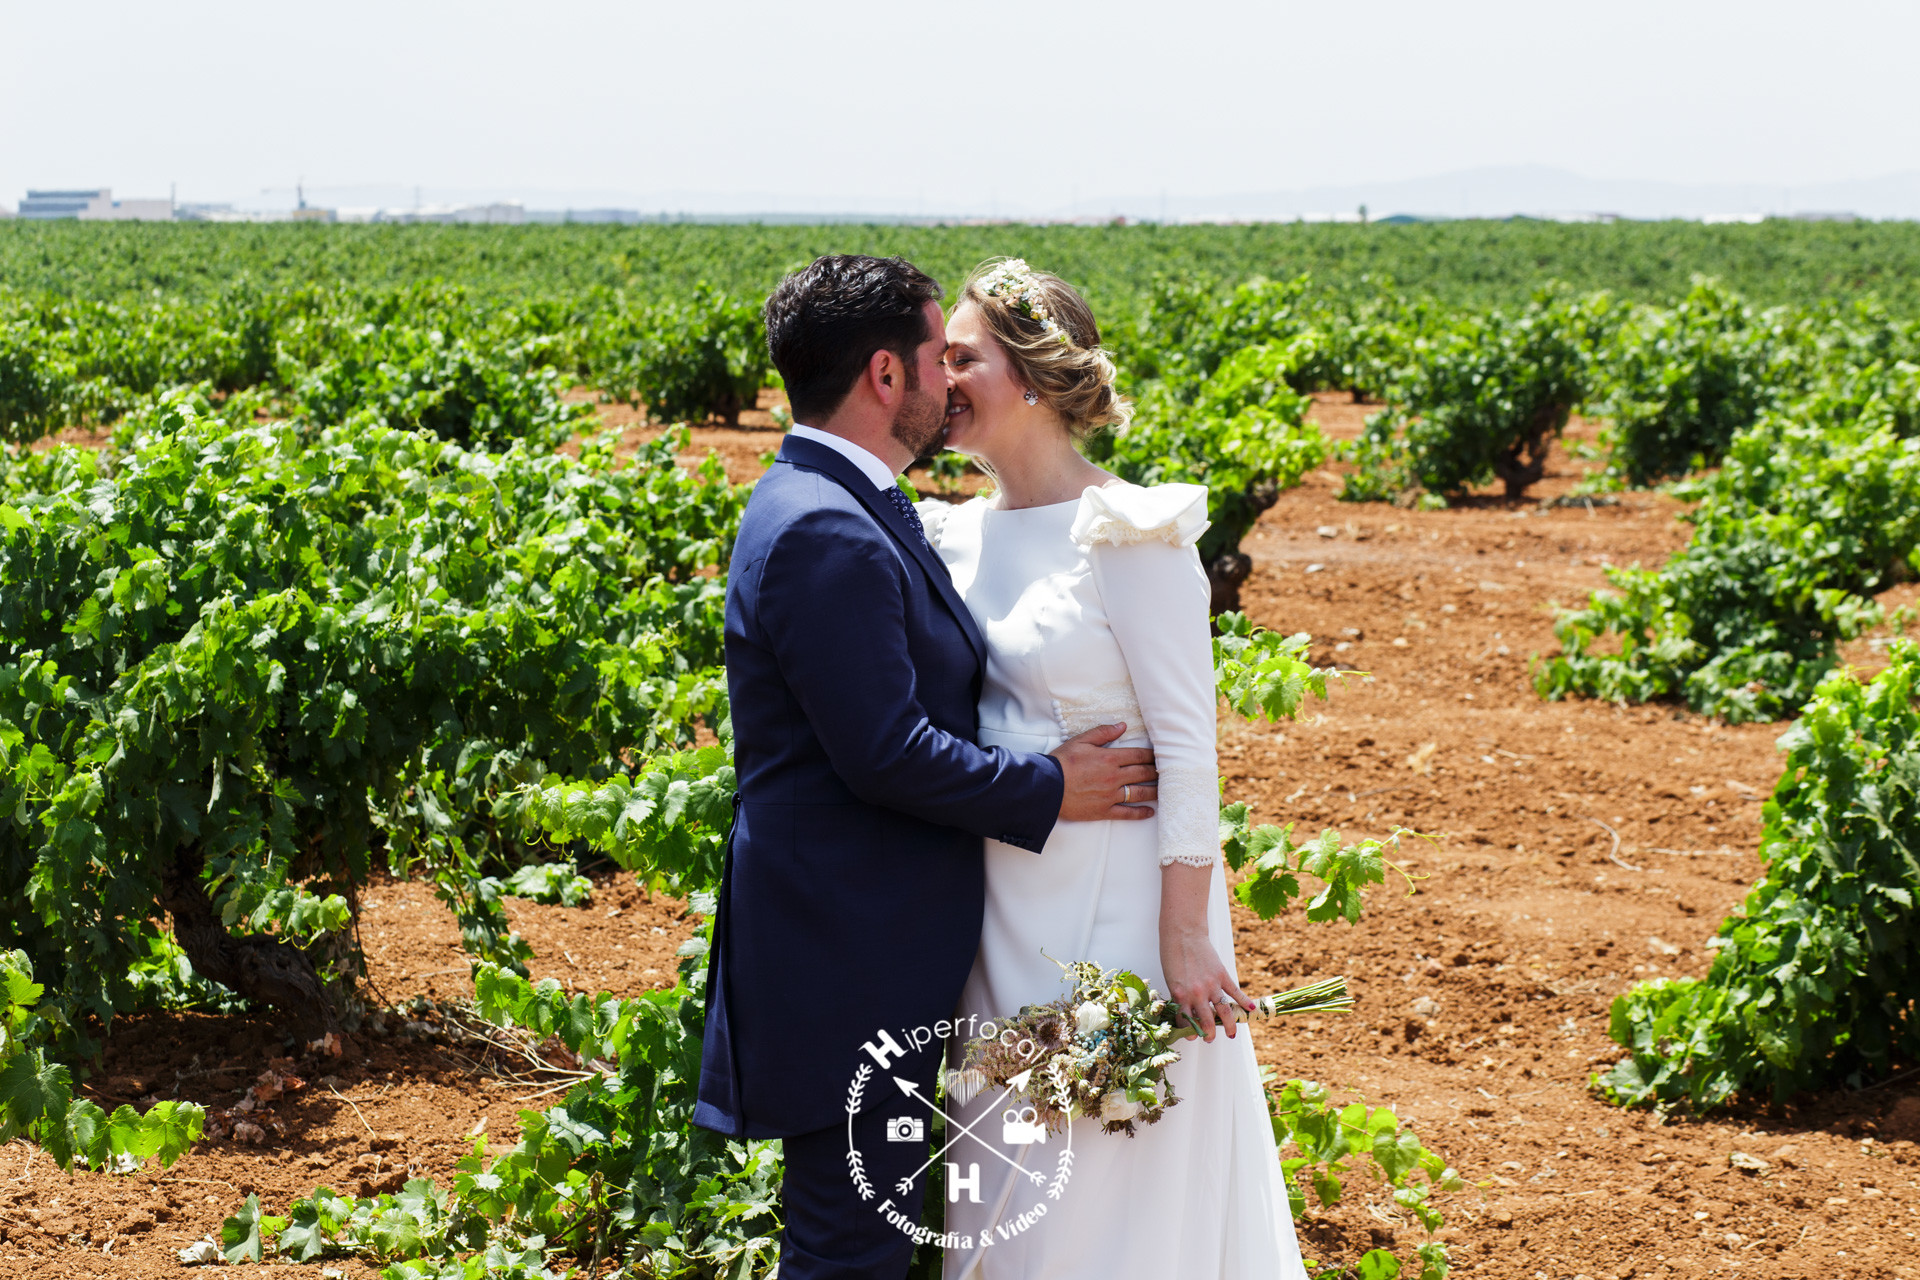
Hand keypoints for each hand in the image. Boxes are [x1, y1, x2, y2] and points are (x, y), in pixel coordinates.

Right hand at [1049, 722, 1156, 822]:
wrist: (1046, 787)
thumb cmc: (1061, 762)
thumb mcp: (1080, 741)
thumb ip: (1103, 732)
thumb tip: (1122, 726)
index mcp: (1109, 758)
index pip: (1139, 755)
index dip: (1152, 755)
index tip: (1160, 755)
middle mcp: (1114, 777)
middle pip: (1143, 773)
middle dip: (1156, 771)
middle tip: (1167, 771)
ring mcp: (1110, 796)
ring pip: (1140, 793)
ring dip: (1154, 791)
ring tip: (1164, 790)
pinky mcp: (1104, 811)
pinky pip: (1127, 813)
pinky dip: (1140, 813)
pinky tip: (1150, 811)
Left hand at [1161, 927, 1252, 1042]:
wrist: (1183, 933)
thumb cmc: (1172, 955)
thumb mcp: (1171, 980)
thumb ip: (1180, 996)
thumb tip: (1187, 1013)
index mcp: (1180, 995)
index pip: (1186, 1022)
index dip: (1190, 1032)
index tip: (1192, 1036)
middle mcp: (1196, 993)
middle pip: (1207, 1022)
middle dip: (1209, 1034)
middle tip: (1210, 1039)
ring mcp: (1211, 985)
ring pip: (1224, 1012)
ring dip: (1228, 1026)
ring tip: (1231, 1034)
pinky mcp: (1222, 975)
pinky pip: (1235, 992)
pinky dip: (1244, 1002)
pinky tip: (1251, 1011)